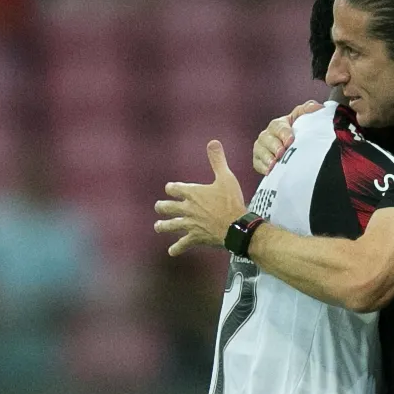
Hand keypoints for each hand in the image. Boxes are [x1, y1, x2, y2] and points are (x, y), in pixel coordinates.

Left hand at [155, 141, 248, 256]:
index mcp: (192, 193)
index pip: (175, 188)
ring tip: (157, 226)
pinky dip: (177, 248)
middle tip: (159, 207)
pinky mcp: (196, 238)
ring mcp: (190, 224)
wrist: (236, 226)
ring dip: (164, 226)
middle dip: (163, 206)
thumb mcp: (226, 177)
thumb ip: (217, 160)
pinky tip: (171, 251)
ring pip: (172, 225)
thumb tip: (213, 141)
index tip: (170, 188)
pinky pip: (183, 244)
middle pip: (169, 207)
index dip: (172, 188)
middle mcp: (187, 209)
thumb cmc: (231, 201)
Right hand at [254, 100, 322, 174]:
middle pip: (267, 139)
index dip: (284, 133)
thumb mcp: (303, 119)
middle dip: (274, 146)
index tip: (290, 140)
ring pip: (260, 151)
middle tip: (281, 153)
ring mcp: (262, 148)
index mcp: (278, 124)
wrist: (296, 151)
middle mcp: (267, 135)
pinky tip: (269, 171)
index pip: (279, 127)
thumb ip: (309, 111)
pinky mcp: (259, 160)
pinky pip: (257, 163)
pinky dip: (263, 167)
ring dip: (267, 158)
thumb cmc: (299, 133)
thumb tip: (318, 107)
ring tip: (274, 164)